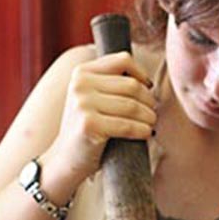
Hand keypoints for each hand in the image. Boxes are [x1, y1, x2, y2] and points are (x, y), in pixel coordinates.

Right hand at [44, 52, 156, 182]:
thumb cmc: (89, 128)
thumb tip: (148, 82)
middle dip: (149, 101)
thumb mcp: (94, 98)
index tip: (148, 89)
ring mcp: (82, 103)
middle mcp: (80, 84)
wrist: (66, 159)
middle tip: (152, 114)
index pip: (123, 60)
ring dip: (148, 117)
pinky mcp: (89, 124)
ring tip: (151, 124)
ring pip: (132, 105)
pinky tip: (146, 134)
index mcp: (82, 72)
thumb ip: (113, 83)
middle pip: (131, 85)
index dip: (142, 74)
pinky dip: (142, 130)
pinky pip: (127, 125)